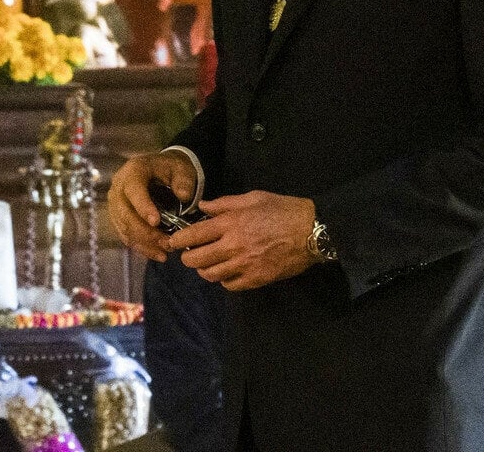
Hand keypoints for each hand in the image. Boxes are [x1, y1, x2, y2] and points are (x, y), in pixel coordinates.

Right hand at [107, 151, 196, 262]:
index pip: (133, 190)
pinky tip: (157, 254)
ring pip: (124, 228)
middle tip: (168, 244)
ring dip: (145, 243)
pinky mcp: (117, 218)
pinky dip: (141, 247)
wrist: (159, 172)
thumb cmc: (170, 170)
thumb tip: (184, 196)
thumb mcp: (181, 170)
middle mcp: (118, 187)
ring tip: (166, 252)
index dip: (143, 206)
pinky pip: (125, 235)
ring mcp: (115, 204)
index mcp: (133, 171)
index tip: (156, 222)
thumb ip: (184, 181)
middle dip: (147, 233)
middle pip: (126, 214)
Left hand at [170, 191, 318, 290]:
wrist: (311, 231)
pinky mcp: (256, 279)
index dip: (178, 240)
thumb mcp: (253, 198)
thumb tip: (203, 207)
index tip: (172, 242)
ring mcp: (244, 265)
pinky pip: (230, 286)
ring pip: (211, 275)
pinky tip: (227, 273)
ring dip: (204, 270)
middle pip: (196, 259)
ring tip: (207, 265)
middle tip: (189, 255)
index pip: (193, 235)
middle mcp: (233, 246)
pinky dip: (224, 281)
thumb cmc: (282, 210)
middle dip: (187, 258)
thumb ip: (224, 204)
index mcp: (230, 223)